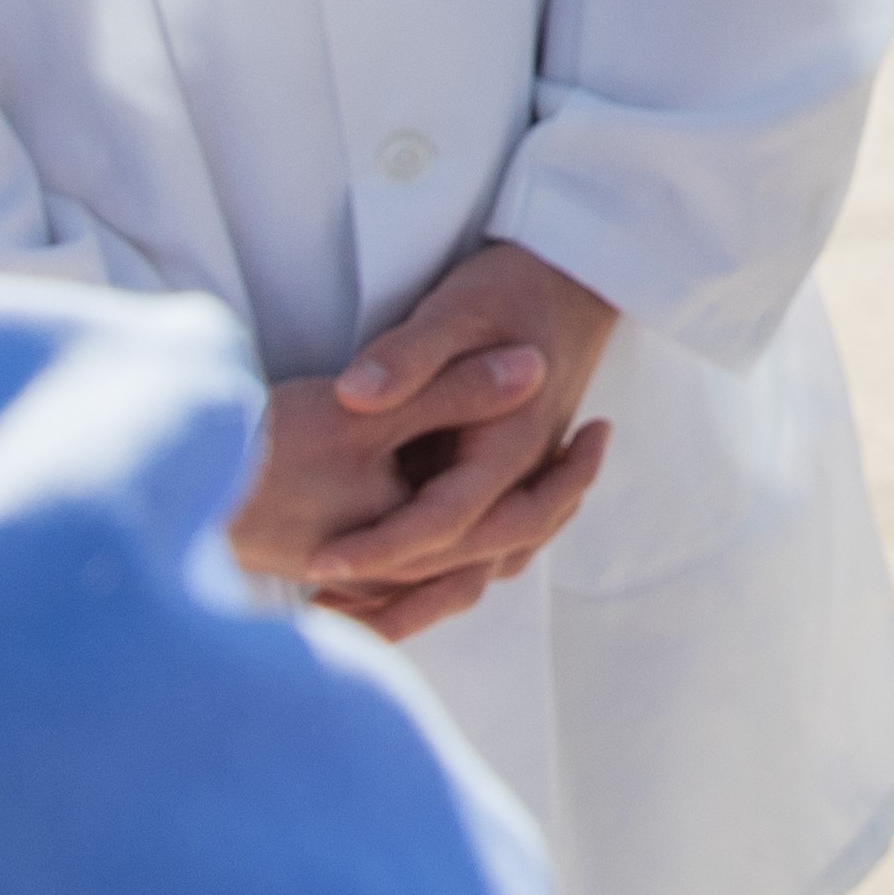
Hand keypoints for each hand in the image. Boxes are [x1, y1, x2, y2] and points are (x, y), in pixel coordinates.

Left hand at [225, 242, 620, 645]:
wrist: (576, 277)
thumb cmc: (512, 287)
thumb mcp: (453, 309)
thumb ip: (408, 357)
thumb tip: (356, 397)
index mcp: (512, 443)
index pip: (443, 520)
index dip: (380, 547)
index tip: (317, 565)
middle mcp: (528, 474)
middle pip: (470, 564)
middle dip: (397, 598)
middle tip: (322, 613)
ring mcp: (530, 480)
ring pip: (486, 565)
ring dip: (424, 597)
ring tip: (348, 616)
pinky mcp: (521, 478)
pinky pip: (491, 545)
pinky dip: (448, 572)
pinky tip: (392, 578)